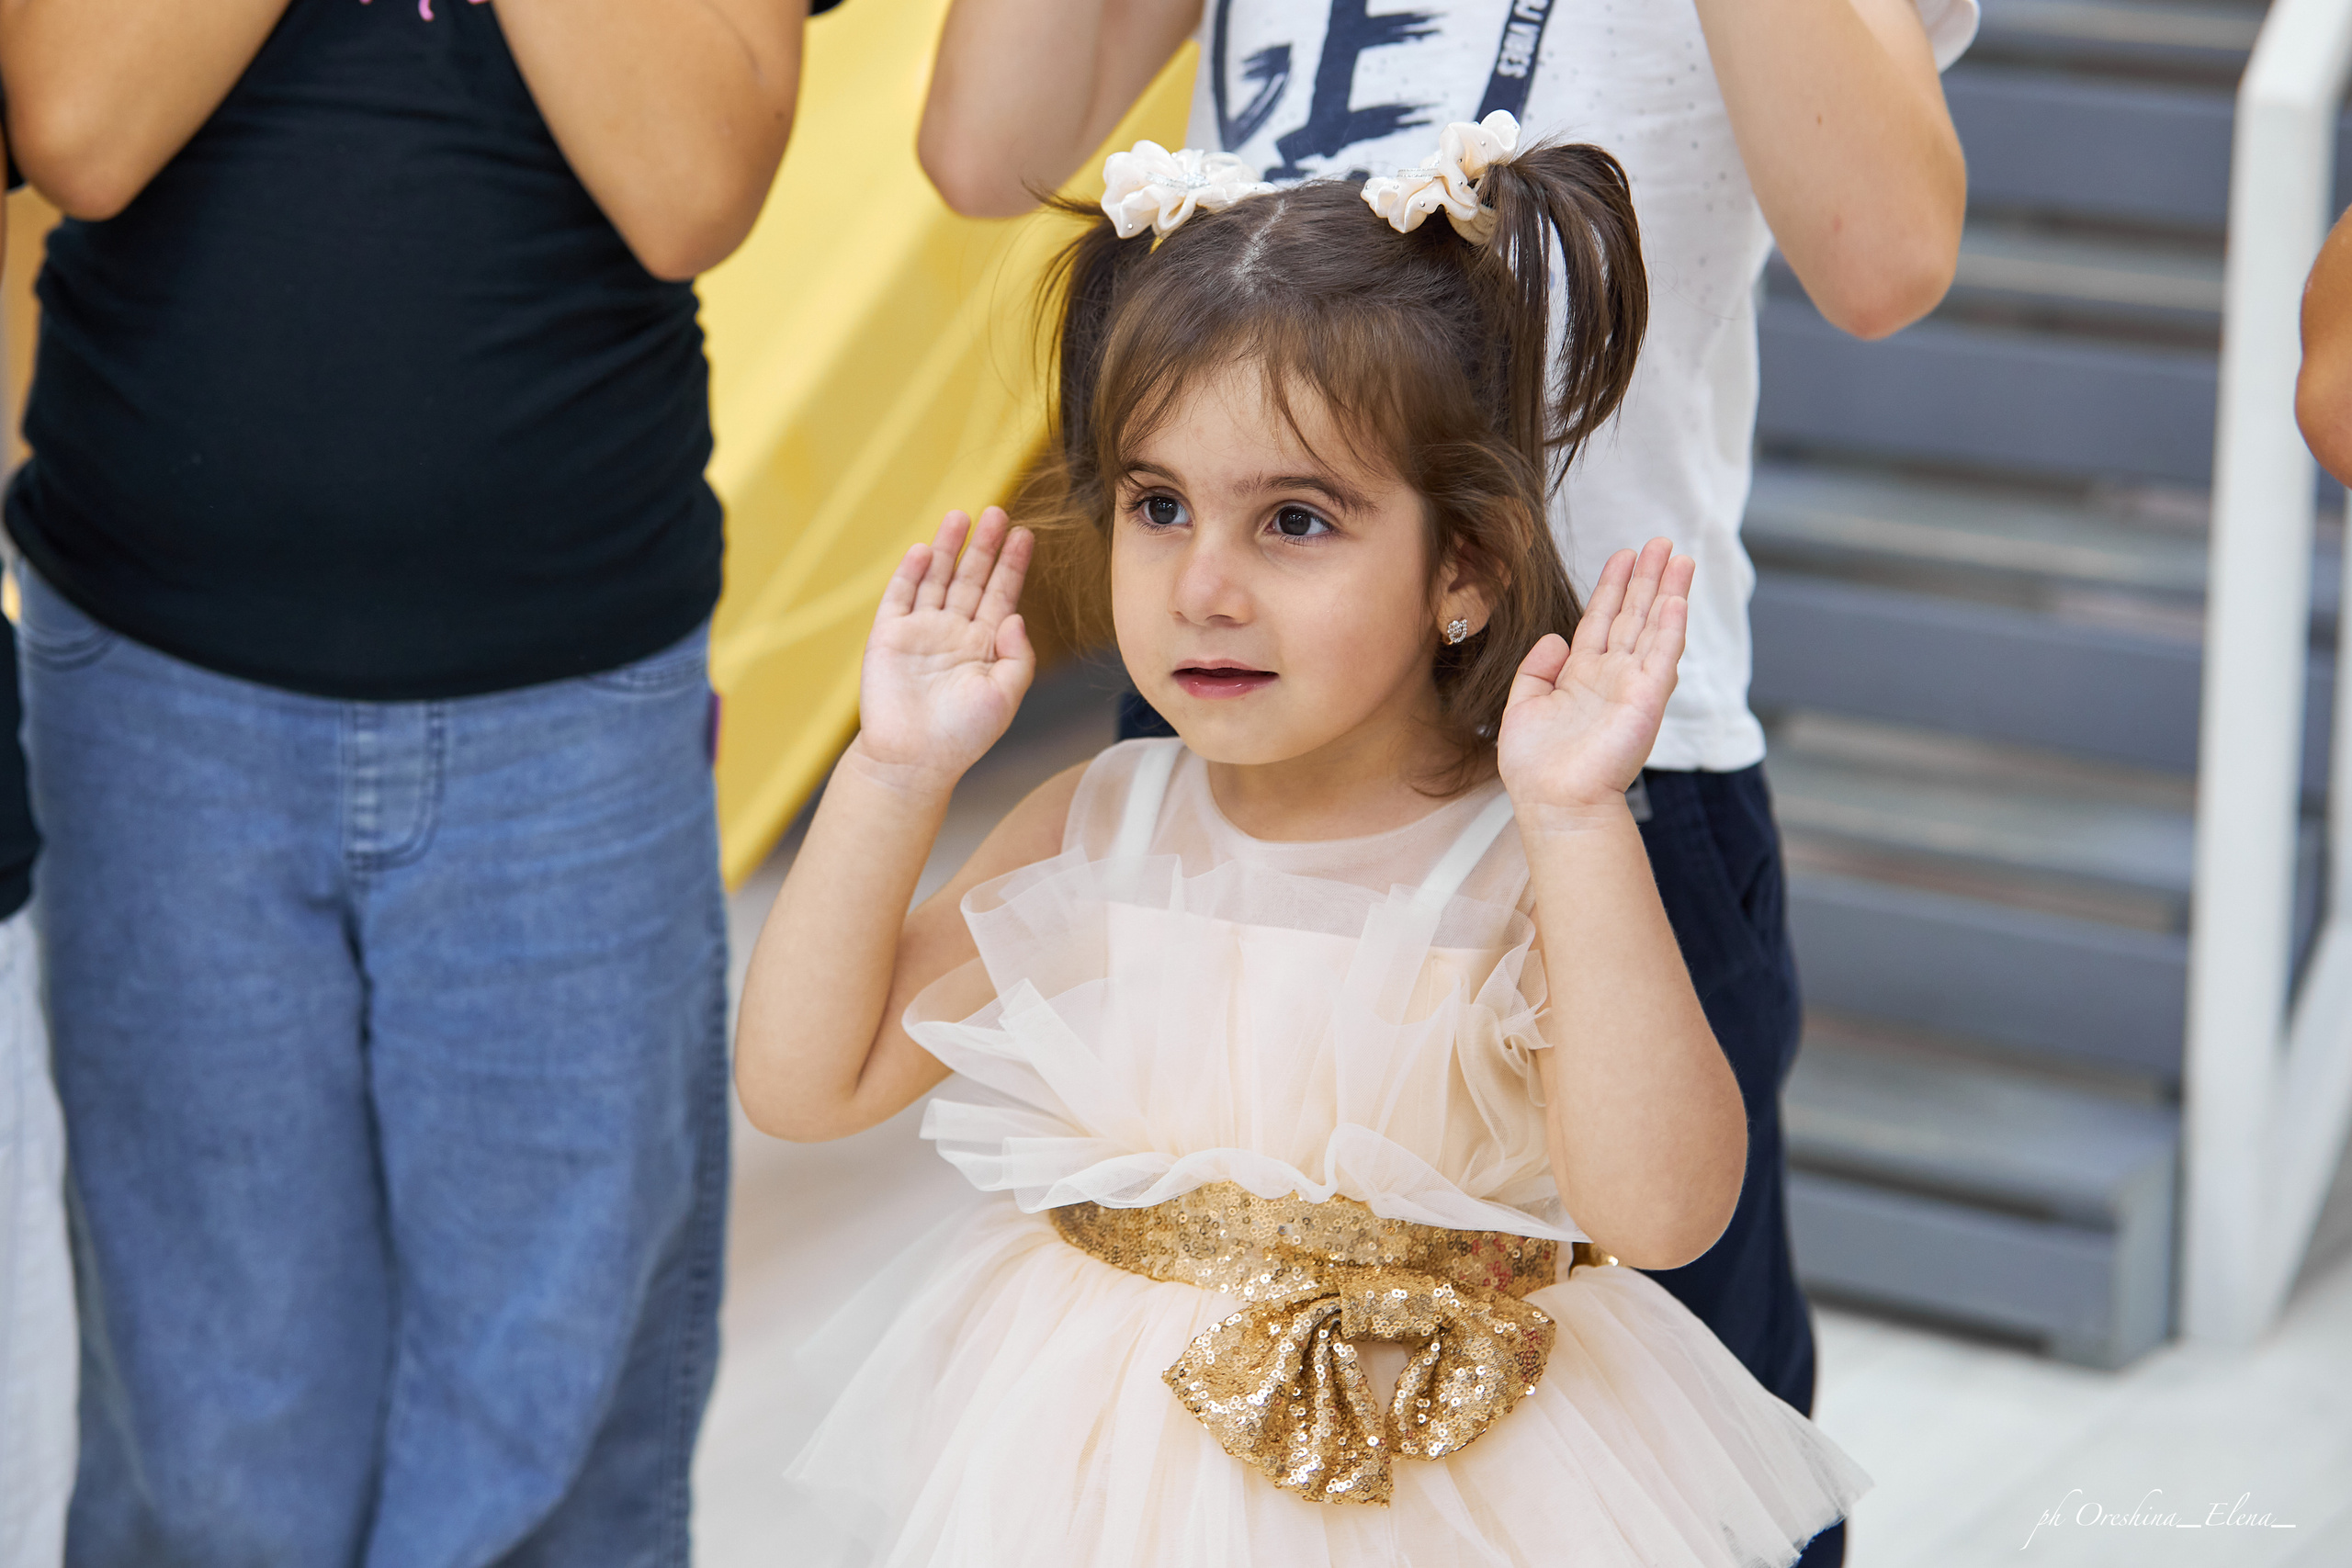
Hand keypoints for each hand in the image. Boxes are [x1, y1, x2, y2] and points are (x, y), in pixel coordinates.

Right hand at [851, 508, 1034, 794]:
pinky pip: (901, 597)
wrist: (912, 759)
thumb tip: (1016, 615)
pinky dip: (911, 572)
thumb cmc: (963, 735)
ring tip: (961, 516)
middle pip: (971, 579)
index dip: (1012, 565)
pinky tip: (926, 550)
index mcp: (984, 646)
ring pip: (937, 579)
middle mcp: (953, 633)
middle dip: (984, 547)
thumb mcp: (1005, 696)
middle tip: (997, 512)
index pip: (1002, 595)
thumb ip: (1018, 656)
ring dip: (949, 549)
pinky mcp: (889, 637)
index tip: (1025, 534)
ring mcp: (920, 632)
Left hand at [1497, 539, 1691, 822]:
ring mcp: (1632, 687)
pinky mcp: (1647, 700)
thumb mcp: (1522, 708)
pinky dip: (1671, 626)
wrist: (1554, 803)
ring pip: (1653, 627)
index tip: (1624, 555)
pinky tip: (1677, 599)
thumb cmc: (1536, 768)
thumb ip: (1535, 670)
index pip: (1601, 620)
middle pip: (1633, 616)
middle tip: (1662, 542)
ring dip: (1667, 591)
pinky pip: (1662, 656)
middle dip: (1648, 578)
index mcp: (1580, 677)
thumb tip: (1555, 636)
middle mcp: (1611, 677)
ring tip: (1679, 557)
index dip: (1612, 587)